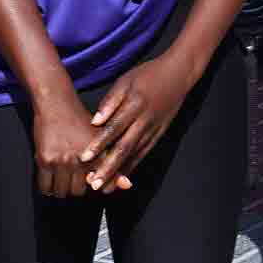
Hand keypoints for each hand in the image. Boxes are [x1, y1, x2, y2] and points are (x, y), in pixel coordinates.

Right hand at [31, 89, 103, 198]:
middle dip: (76, 189)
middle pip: (78, 192)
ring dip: (61, 190)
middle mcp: (81, 159)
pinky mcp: (45, 159)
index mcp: (98, 155)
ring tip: (63, 181)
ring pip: (61, 192)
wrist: (58, 105)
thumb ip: (114, 163)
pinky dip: (47, 189)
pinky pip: (44, 187)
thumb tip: (128, 186)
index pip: (101, 183)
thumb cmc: (81, 122)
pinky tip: (51, 183)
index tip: (93, 185)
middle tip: (74, 181)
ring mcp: (62, 160)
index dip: (97, 187)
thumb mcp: (102, 139)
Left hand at [80, 51, 195, 190]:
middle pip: (124, 148)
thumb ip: (110, 101)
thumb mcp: (126, 81)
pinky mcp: (159, 134)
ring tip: (105, 187)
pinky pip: (144, 153)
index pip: (114, 128)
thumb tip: (95, 121)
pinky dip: (132, 166)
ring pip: (134, 155)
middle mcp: (145, 121)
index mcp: (135, 105)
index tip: (84, 158)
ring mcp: (153, 129)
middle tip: (93, 184)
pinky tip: (122, 177)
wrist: (179, 74)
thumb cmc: (148, 75)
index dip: (98, 144)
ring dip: (119, 172)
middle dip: (108, 168)